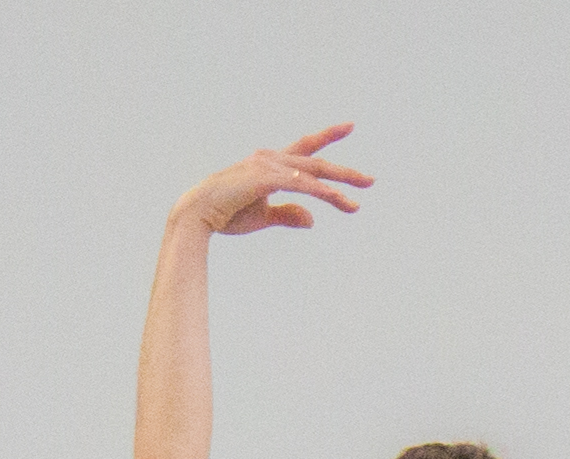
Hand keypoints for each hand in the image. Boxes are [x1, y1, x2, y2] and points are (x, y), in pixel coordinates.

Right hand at [177, 125, 369, 236]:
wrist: (198, 215)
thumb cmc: (227, 214)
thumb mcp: (264, 216)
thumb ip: (288, 215)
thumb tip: (313, 220)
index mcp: (271, 165)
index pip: (306, 149)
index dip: (327, 136)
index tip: (349, 126)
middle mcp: (271, 159)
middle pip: (316, 162)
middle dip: (345, 172)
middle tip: (371, 181)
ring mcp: (268, 166)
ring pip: (313, 174)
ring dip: (338, 189)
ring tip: (356, 203)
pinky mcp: (265, 178)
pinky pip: (301, 185)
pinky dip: (321, 192)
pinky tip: (338, 200)